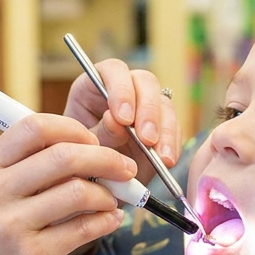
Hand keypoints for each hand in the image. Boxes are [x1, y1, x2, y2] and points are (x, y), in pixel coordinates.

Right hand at [0, 114, 133, 254]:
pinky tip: (109, 221)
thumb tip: (86, 153)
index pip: (34, 126)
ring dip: (108, 194)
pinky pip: (82, 228)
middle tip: (124, 168)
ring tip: (113, 202)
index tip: (93, 141)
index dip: (73, 128)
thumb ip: (23, 174)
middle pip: (64, 154)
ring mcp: (10, 225)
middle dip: (106, 158)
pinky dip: (105, 221)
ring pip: (79, 191)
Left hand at [63, 60, 178, 179]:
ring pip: (163, 104)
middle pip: (144, 82)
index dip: (121, 90)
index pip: (112, 71)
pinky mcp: (161, 126)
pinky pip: (174, 128)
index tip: (123, 118)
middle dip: (148, 110)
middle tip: (146, 139)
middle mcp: (123, 91)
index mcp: (94, 86)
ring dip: (164, 129)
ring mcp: (144, 107)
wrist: (92, 183)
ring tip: (160, 156)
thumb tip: (115, 120)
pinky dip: (172, 144)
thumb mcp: (84, 146)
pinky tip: (167, 160)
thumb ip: (99, 132)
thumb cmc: (80, 159)